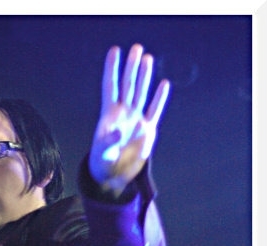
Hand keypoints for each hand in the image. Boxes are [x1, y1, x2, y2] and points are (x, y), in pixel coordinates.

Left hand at [89, 43, 170, 192]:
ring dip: (144, 77)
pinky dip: (159, 99)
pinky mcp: (147, 131)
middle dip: (131, 67)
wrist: (114, 177)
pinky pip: (154, 111)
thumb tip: (118, 131)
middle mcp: (123, 114)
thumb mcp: (103, 154)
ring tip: (147, 58)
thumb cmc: (103, 164)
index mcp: (109, 116)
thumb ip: (109, 142)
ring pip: (141, 93)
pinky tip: (164, 84)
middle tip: (136, 48)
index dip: (111, 69)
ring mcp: (135, 120)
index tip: (114, 51)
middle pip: (128, 85)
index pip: (110, 87)